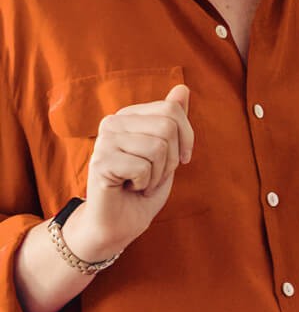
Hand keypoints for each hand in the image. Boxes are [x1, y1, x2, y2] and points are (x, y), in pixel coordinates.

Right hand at [70, 84, 194, 260]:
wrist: (119, 223)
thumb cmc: (143, 188)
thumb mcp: (168, 152)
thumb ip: (173, 120)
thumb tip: (183, 88)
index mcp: (129, 116)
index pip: (172, 109)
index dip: (186, 138)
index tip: (179, 159)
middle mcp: (112, 122)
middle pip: (167, 127)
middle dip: (171, 159)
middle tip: (153, 175)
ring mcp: (104, 141)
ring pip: (158, 147)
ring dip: (158, 174)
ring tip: (140, 182)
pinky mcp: (100, 162)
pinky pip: (143, 167)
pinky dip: (145, 184)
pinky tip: (129, 188)